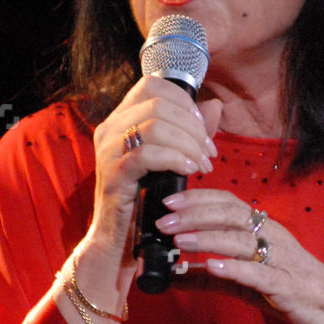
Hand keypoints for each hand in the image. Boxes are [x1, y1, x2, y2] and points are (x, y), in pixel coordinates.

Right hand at [90, 74, 223, 252]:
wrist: (119, 238)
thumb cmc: (145, 198)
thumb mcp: (171, 158)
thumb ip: (190, 131)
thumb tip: (215, 106)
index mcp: (120, 119)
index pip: (152, 85)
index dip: (184, 101)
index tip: (203, 128)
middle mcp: (109, 128)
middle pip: (158, 103)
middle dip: (192, 126)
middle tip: (208, 152)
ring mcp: (108, 150)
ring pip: (155, 126)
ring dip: (188, 144)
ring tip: (202, 165)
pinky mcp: (113, 174)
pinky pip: (147, 155)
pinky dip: (174, 159)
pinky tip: (188, 170)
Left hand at [154, 187, 323, 323]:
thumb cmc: (291, 290)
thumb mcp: (244, 282)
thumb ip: (209, 278)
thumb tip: (171, 276)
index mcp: (263, 229)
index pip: (227, 202)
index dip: (197, 198)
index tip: (167, 202)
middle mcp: (272, 236)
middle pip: (231, 215)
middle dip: (194, 215)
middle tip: (163, 222)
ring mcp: (281, 259)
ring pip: (242, 240)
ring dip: (208, 238)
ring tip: (179, 240)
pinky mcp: (287, 286)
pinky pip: (259, 273)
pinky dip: (234, 267)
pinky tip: (212, 266)